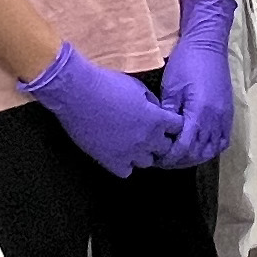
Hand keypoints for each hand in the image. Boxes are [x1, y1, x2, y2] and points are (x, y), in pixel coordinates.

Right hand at [22, 41, 183, 173]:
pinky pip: (126, 172)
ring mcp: (129, 153)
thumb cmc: (106, 84)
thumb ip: (151, 102)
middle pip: (166, 148)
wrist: (77, 93)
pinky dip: (124, 164)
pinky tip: (117, 152)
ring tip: (131, 143)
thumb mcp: (137, 86)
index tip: (164, 121)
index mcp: (156, 119)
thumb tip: (155, 110)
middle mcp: (147, 139)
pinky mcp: (111, 161)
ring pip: (147, 162)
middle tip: (148, 132)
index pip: (178, 128)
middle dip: (160, 140)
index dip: (172, 124)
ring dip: (142, 153)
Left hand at [158, 0, 237, 165]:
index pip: (185, 148)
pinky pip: (222, 140)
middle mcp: (216, 119)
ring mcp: (224, 117)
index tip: (157, 158)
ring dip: (196, 156)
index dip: (170, 157)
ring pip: (212, 149)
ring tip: (180, 156)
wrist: (208, 45)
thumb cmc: (186, 63)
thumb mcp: (170, 88)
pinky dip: (210, 148)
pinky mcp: (228, 113)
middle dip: (181, 160)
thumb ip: (167, 113)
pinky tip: (198, 146)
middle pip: (199, 153)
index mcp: (200, 113)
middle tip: (164, 160)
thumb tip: (161, 133)